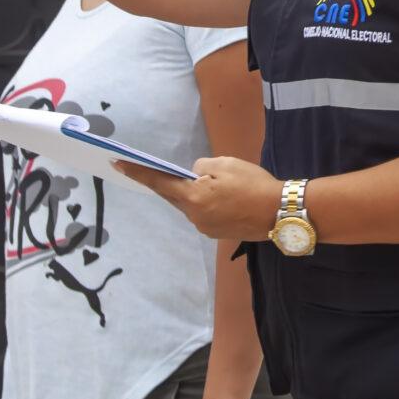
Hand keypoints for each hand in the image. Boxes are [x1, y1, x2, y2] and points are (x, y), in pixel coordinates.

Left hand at [115, 157, 283, 241]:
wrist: (280, 212)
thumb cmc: (253, 184)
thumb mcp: (224, 164)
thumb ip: (201, 168)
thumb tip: (195, 176)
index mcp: (192, 198)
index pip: (158, 183)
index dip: (137, 172)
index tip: (117, 164)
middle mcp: (194, 217)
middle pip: (175, 197)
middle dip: (173, 184)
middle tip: (173, 172)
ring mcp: (205, 228)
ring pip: (192, 205)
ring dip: (196, 194)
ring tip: (220, 185)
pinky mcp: (217, 233)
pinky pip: (205, 214)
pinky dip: (209, 203)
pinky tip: (227, 197)